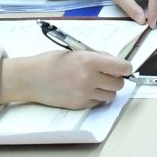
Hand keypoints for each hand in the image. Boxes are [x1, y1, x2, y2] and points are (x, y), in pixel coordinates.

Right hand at [0, 50, 129, 109]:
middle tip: (108, 75)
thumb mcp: (77, 51)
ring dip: (107, 89)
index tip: (124, 68)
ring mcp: (84, 93)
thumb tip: (116, 63)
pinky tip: (85, 90)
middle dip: (116, 79)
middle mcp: (89, 78)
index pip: (122, 68)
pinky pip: (98, 103)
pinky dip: (96, 97)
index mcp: (90, 60)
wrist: (30, 78)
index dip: (125, 68)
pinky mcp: (79, 105)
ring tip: (95, 83)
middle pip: (119, 84)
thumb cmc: (51, 61)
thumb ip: (98, 57)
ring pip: (110, 96)